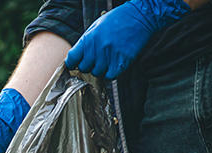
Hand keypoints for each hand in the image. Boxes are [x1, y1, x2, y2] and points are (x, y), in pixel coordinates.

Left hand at [64, 0, 188, 79]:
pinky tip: (113, 66)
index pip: (71, 59)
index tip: (74, 64)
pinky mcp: (122, 61)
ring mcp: (110, 55)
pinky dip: (110, 74)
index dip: (71, 63)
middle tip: (94, 62)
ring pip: (97, 73)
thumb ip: (86, 42)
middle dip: (87, 66)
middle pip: (84, 68)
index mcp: (89, 38)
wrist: (139, 16)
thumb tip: (78, 57)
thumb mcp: (96, 26)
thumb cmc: (117, 20)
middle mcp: (97, 48)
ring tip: (105, 62)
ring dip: (99, 70)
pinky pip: (110, 76)